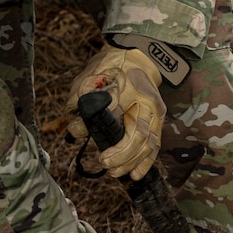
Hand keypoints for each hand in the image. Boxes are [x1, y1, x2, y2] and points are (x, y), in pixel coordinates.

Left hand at [66, 45, 165, 179]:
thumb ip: (81, 96)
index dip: (112, 141)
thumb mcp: (92, 74)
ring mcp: (156, 114)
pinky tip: (135, 175)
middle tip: (105, 165)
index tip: (96, 152)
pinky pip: (155, 146)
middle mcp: (149, 104)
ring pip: (149, 145)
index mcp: (133, 89)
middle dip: (123, 155)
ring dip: (132, 162)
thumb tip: (75, 123)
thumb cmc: (112, 65)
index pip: (122, 118)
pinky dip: (146, 162)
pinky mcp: (157, 122)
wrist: (138, 57)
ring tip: (116, 173)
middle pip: (140, 136)